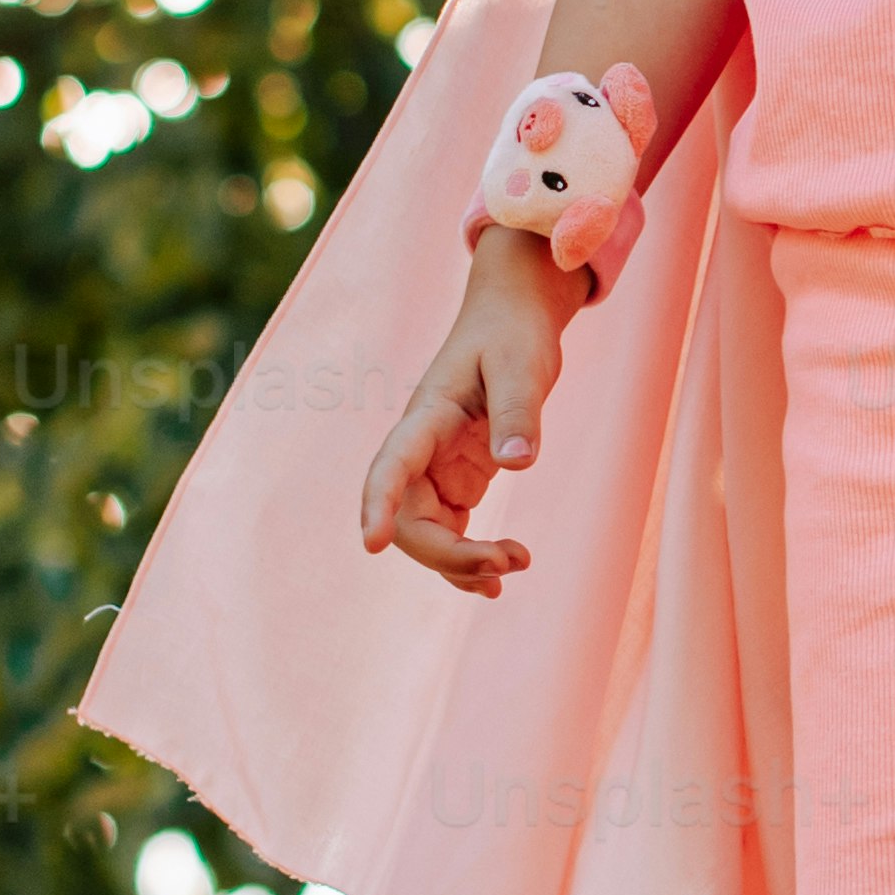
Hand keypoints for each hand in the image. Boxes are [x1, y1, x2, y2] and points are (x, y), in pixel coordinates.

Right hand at [360, 239, 570, 593]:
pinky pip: (450, 532)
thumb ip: (518, 412)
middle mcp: (421, 449)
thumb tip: (517, 465)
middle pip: (408, 518)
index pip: (391, 464)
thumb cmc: (513, 333)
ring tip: (515, 565)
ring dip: (461, 564)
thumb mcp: (523, 364)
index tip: (371, 544)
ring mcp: (435, 469)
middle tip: (507, 565)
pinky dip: (469, 559)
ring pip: (427, 535)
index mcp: (427, 415)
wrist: (513, 317)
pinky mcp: (457, 480)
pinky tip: (499, 576)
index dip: (377, 504)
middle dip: (448, 553)